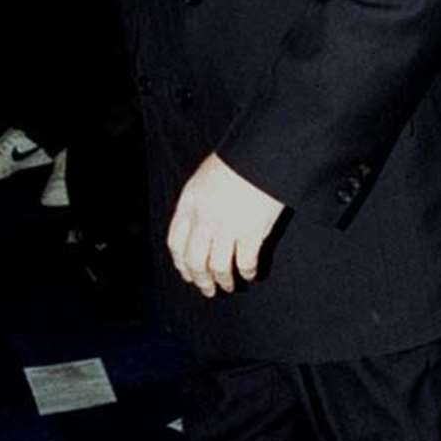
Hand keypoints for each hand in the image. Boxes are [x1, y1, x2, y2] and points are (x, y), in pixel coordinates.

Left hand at [166, 153, 284, 297]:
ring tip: (228, 286)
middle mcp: (204, 218)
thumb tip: (196, 227)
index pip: (176, 243)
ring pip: (217, 267)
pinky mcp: (251, 231)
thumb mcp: (205, 177)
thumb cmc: (238, 160)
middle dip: (200, 280)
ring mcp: (227, 226)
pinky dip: (247, 272)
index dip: (181, 264)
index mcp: (190, 203)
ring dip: (223, 281)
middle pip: (194, 260)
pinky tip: (251, 274)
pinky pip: (244, 262)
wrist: (263, 151)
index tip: (187, 274)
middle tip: (208, 289)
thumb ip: (198, 202)